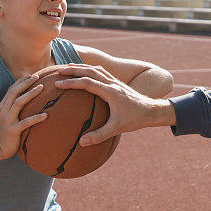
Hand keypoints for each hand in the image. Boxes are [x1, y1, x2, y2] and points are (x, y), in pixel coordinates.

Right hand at [0, 75, 46, 158]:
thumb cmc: (2, 132)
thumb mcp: (5, 117)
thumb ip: (11, 108)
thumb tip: (24, 99)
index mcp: (2, 107)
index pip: (11, 90)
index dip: (20, 82)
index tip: (31, 75)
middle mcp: (4, 111)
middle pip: (14, 93)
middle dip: (26, 83)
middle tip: (38, 77)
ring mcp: (7, 120)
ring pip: (19, 103)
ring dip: (31, 94)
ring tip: (42, 88)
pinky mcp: (12, 131)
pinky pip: (25, 123)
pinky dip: (35, 118)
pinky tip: (46, 115)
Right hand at [54, 64, 174, 145]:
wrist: (152, 111)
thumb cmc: (135, 119)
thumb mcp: (117, 128)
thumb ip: (99, 135)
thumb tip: (82, 142)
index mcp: (111, 92)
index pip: (87, 83)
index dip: (71, 83)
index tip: (58, 84)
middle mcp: (113, 83)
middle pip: (90, 71)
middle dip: (73, 70)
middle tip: (58, 72)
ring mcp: (116, 82)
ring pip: (96, 69)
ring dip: (81, 68)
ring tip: (68, 68)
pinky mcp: (118, 83)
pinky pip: (102, 72)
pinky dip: (90, 70)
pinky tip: (84, 73)